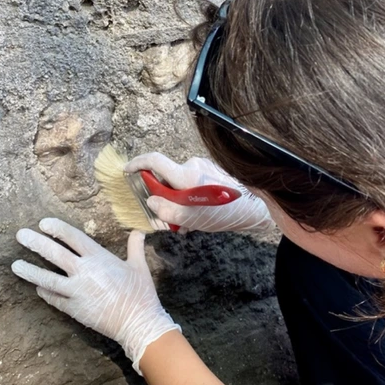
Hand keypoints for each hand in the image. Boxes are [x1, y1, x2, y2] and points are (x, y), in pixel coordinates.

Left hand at [12, 217, 179, 374]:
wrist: (139, 324)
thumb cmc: (142, 294)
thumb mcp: (139, 267)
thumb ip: (135, 247)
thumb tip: (139, 232)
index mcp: (99, 258)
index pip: (72, 237)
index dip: (56, 229)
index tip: (42, 223)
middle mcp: (85, 272)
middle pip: (54, 254)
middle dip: (35, 243)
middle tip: (20, 235)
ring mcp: (77, 291)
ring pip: (47, 278)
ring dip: (30, 271)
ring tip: (15, 265)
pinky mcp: (74, 309)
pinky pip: (54, 298)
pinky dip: (44, 292)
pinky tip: (37, 288)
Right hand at [124, 152, 275, 234]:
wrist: (257, 208)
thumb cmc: (225, 213)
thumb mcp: (190, 219)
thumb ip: (166, 211)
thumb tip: (152, 202)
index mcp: (184, 175)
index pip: (153, 161)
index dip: (136, 164)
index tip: (128, 170)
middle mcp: (192, 165)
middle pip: (167, 178)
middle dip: (166, 198)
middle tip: (172, 218)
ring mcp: (204, 167)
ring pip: (181, 184)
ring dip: (182, 202)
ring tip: (192, 222)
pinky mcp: (214, 171)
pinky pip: (194, 183)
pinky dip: (193, 197)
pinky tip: (203, 214)